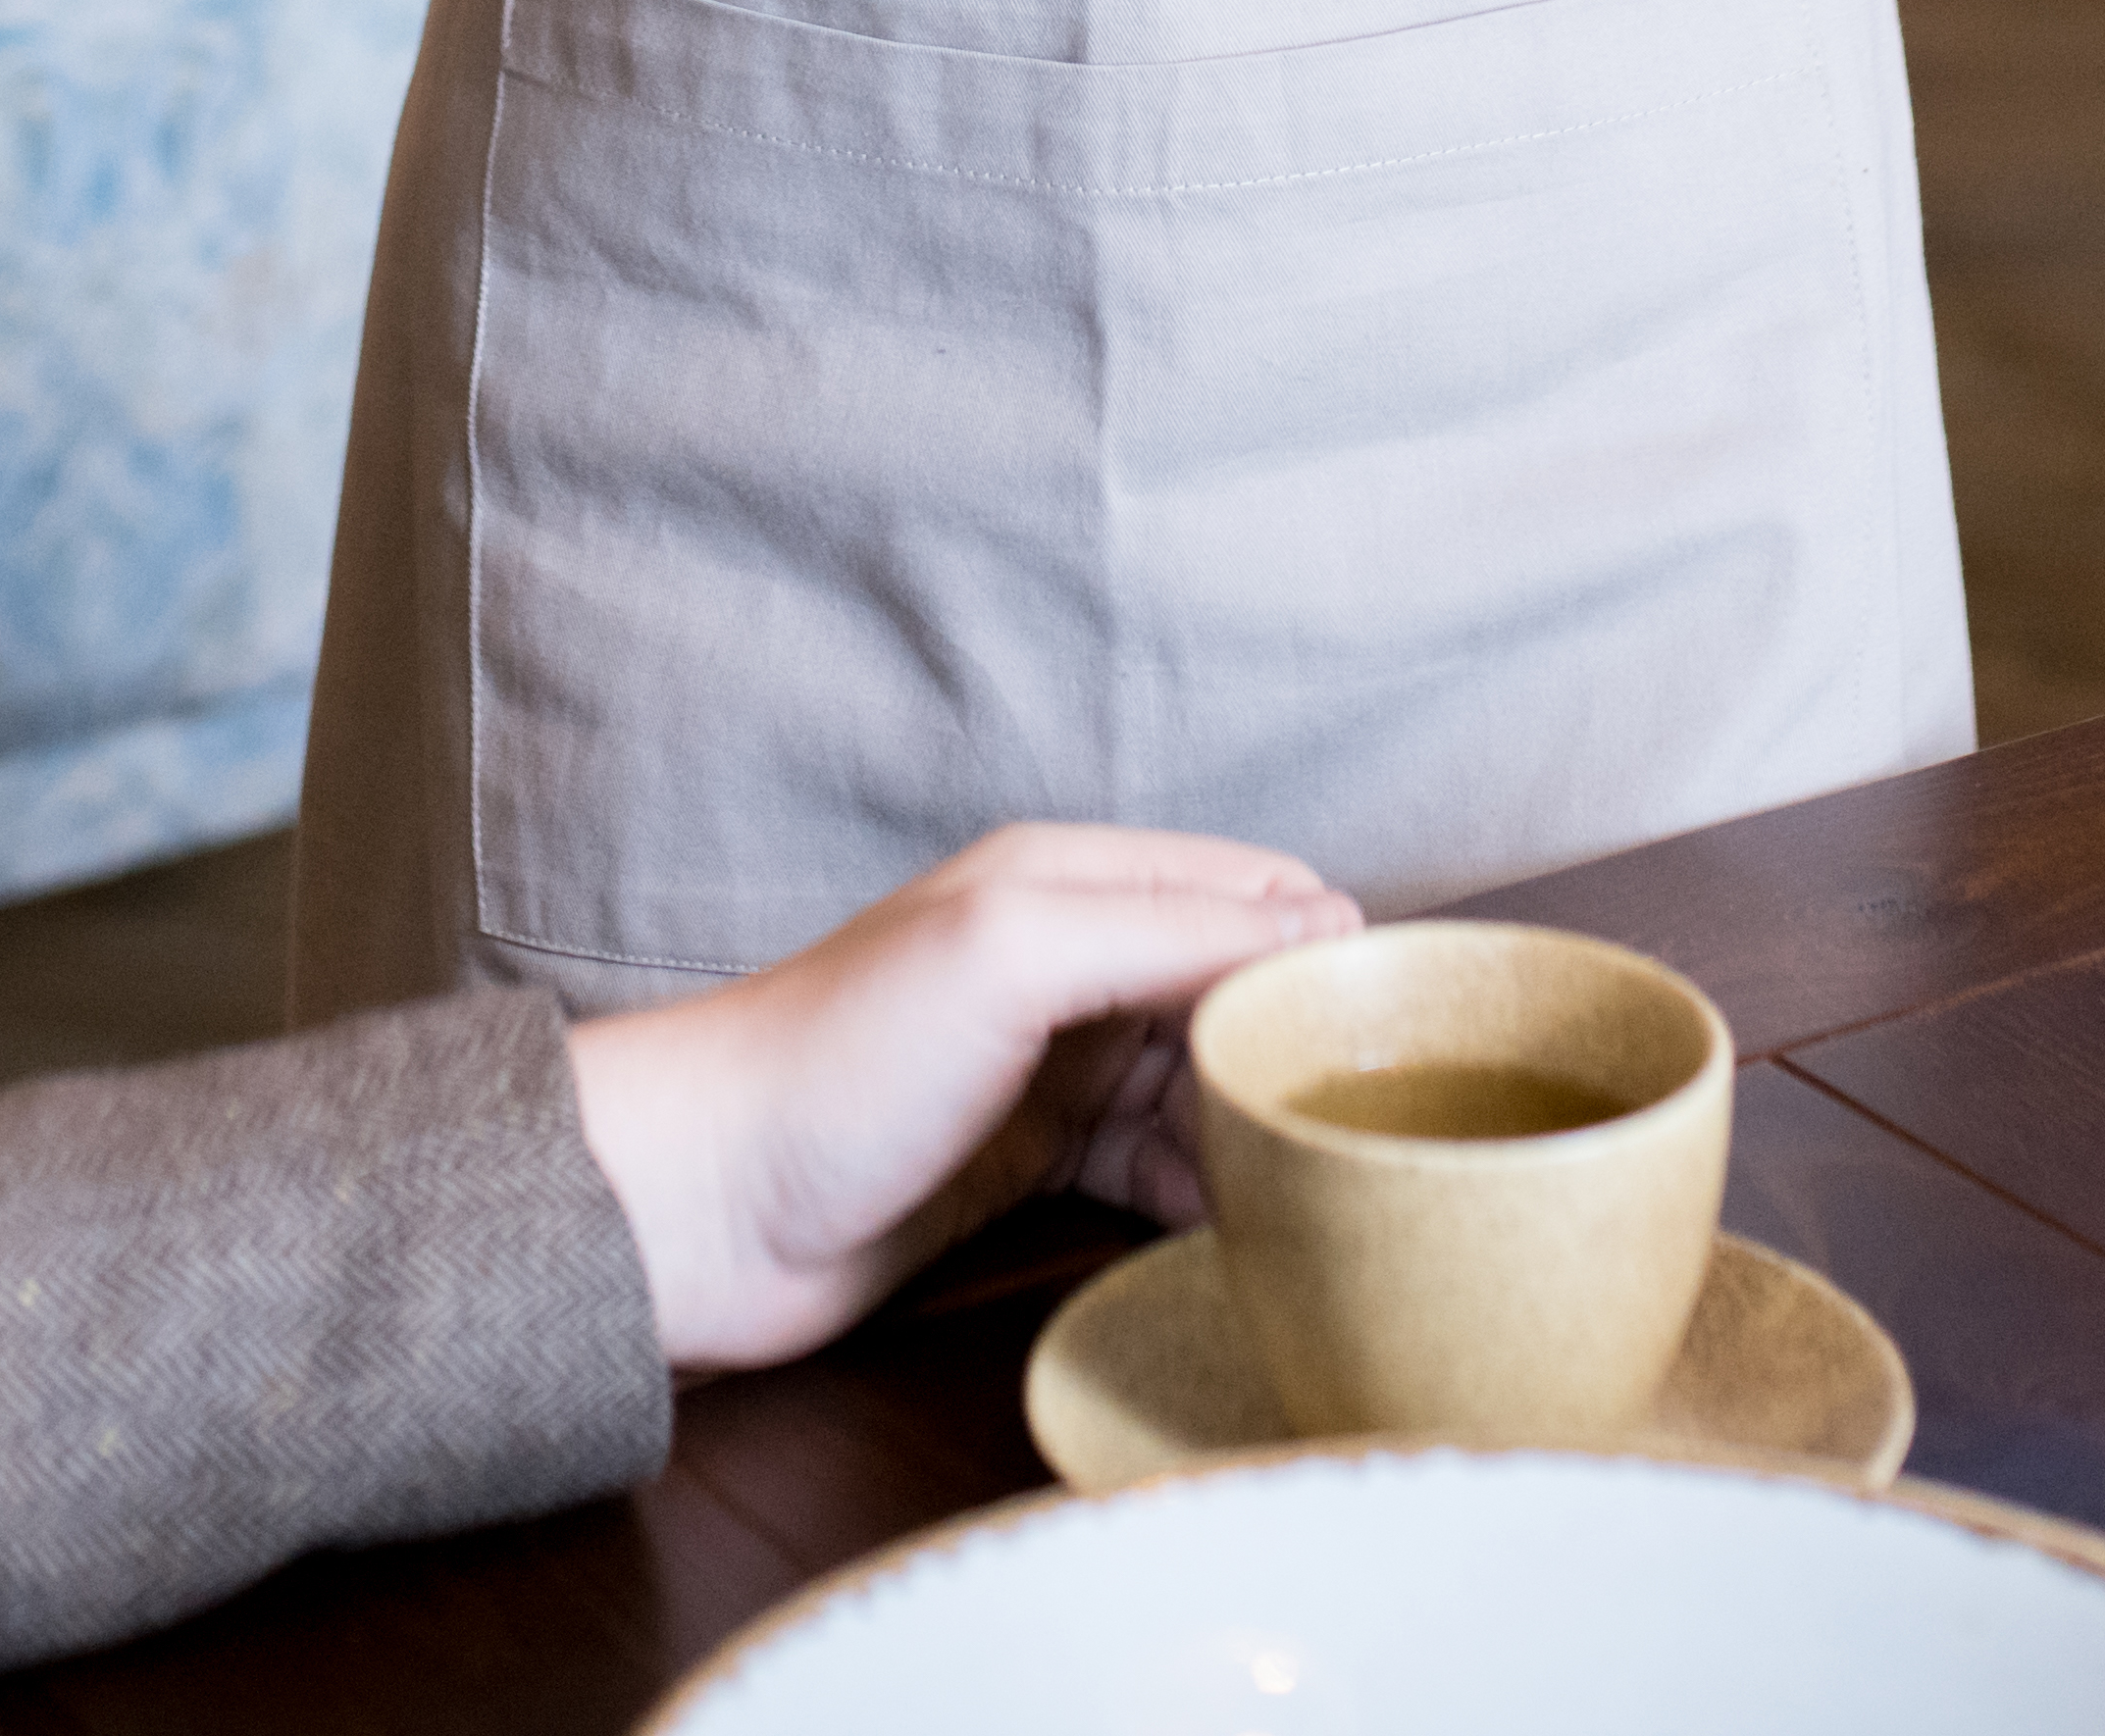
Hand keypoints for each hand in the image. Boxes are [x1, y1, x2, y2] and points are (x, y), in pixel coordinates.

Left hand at [561, 826, 1358, 1368]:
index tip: (1402, 1021)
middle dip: (1296, 1047)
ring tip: (1301, 1182)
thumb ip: (1171, 929)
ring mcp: (1049, 1064)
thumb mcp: (1013, 957)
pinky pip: (1155, 1164)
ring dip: (1255, 1128)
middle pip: (1235, 989)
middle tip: (1357, 1122)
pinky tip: (1234, 1225)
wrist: (703, 1208)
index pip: (1245, 887)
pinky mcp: (1031, 1160)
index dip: (1326, 944)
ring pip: (1204, 1083)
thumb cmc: (835, 1063)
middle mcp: (1066, 959)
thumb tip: (1328, 926)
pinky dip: (1201, 1189)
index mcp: (1065, 879)